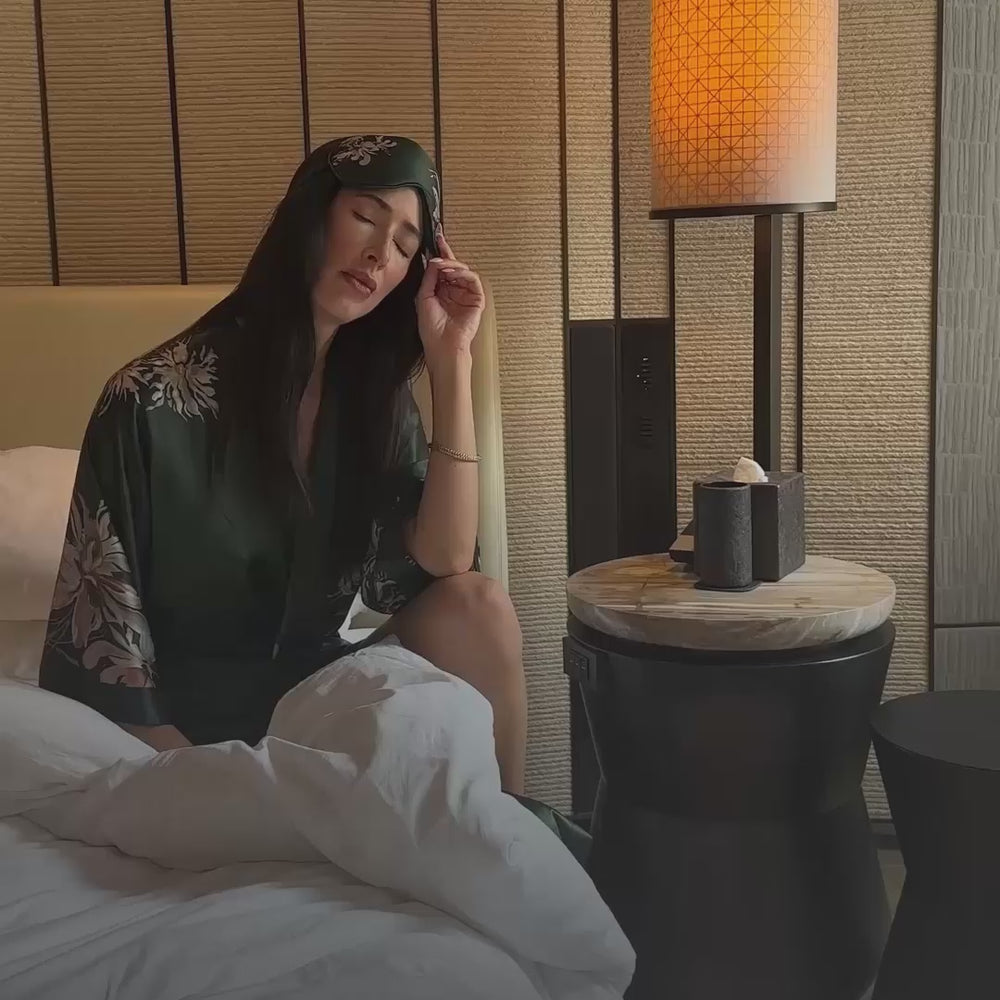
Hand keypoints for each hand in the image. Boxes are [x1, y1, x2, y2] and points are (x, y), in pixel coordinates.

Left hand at [416, 230, 484, 373]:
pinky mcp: (477, 299)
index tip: (437, 237)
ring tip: (443, 266)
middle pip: (453, 266)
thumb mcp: (424, 297)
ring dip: (453, 265)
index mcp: (441, 290)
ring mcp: (466, 294)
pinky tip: (454, 274)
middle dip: (446, 255)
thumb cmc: (431, 327)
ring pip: (463, 271)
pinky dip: (464, 273)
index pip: (442, 268)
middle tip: (440, 246)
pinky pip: (473, 280)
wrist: (443, 345)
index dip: (440, 252)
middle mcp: (454, 290)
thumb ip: (430, 278)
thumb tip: (434, 259)